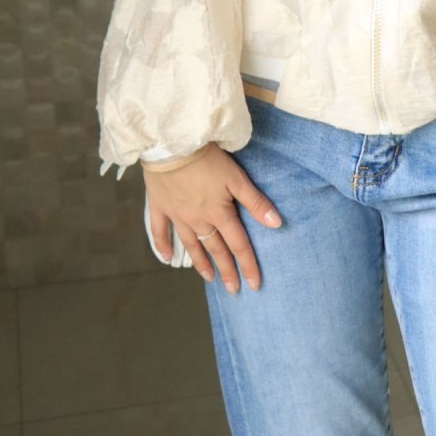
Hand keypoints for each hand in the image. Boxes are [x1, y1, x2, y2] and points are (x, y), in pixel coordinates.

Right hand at [144, 144, 281, 293]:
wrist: (171, 145)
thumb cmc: (207, 159)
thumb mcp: (236, 178)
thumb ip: (255, 202)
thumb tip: (277, 224)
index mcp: (219, 213)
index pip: (238, 245)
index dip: (248, 265)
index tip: (254, 285)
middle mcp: (198, 220)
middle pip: (215, 249)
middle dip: (226, 270)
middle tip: (233, 289)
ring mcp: (176, 215)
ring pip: (190, 244)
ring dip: (200, 262)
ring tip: (209, 278)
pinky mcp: (159, 207)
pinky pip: (160, 231)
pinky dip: (163, 246)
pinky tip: (168, 259)